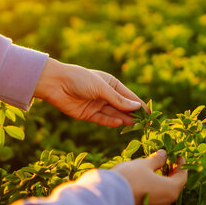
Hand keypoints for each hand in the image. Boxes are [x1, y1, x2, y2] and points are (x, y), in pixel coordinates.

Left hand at [34, 58, 148, 126]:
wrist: (55, 83)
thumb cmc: (79, 79)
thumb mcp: (101, 88)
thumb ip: (118, 99)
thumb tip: (136, 107)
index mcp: (110, 83)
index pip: (128, 96)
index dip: (139, 104)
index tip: (150, 113)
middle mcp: (104, 95)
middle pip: (122, 107)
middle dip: (133, 114)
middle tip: (146, 124)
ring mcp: (96, 105)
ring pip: (113, 114)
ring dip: (124, 119)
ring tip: (136, 125)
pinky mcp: (87, 114)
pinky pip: (102, 119)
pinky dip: (110, 122)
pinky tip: (120, 124)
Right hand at [112, 150, 187, 204]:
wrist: (108, 197)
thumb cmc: (130, 178)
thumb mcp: (144, 164)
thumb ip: (157, 160)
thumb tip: (164, 154)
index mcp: (171, 190)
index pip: (182, 176)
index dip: (180, 164)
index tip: (177, 156)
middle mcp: (166, 203)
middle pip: (173, 186)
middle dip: (170, 173)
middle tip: (165, 161)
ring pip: (162, 194)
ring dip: (160, 181)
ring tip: (153, 170)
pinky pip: (153, 200)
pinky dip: (152, 190)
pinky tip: (144, 181)